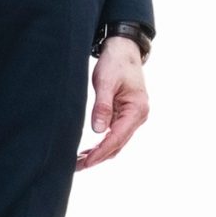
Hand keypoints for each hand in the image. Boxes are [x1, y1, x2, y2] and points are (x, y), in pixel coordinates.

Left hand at [78, 37, 149, 170]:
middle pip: (118, 144)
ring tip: (79, 162)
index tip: (86, 163)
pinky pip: (115, 134)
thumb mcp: (105, 82)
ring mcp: (133, 117)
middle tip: (76, 167)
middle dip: (98, 157)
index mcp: (137, 109)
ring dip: (100, 153)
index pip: (117, 137)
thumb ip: (102, 107)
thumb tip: (98, 131)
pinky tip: (89, 151)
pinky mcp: (126, 115)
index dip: (101, 152)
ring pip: (117, 142)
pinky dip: (102, 144)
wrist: (124, 49)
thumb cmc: (115, 63)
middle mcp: (138, 116)